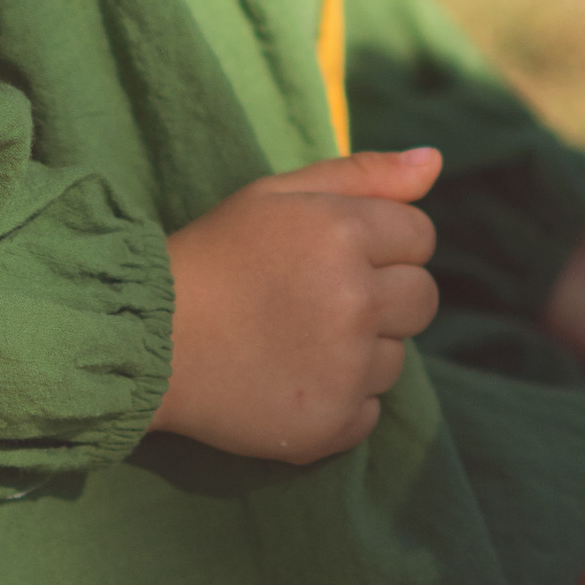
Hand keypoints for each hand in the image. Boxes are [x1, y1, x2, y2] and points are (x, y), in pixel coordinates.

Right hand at [152, 149, 442, 463]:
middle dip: (385, 295)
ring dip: (362, 349)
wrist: (148, 340)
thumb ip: (362, 174)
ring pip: (397, 357)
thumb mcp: (278, 195)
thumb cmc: (215, 255)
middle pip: (424, 298)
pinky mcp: (332, 423)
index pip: (420, 235)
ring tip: (297, 339)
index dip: (382, 241)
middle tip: (321, 298)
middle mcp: (355, 300)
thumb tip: (436, 161)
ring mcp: (346, 367)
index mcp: (344, 232)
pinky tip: (292, 378)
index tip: (333, 254)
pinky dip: (340, 399)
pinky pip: (371, 410)